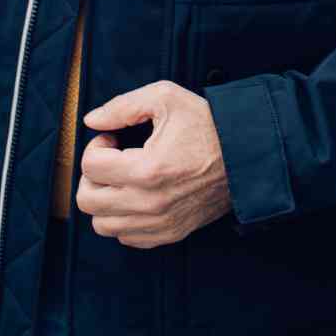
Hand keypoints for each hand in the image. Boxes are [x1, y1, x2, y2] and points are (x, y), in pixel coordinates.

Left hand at [75, 82, 232, 247]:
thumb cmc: (209, 125)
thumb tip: (92, 120)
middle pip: (88, 201)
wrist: (247, 156)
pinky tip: (138, 196)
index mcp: (146, 169)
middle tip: (112, 161)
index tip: (112, 140)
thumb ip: (122, 106)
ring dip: (105, 201)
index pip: (90, 167)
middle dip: (93, 176)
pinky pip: (126, 237)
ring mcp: (160, 223)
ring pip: (102, 225)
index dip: (96, 146)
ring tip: (123, 180)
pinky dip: (124, 219)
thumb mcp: (166, 98)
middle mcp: (150, 203)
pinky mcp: (170, 233)